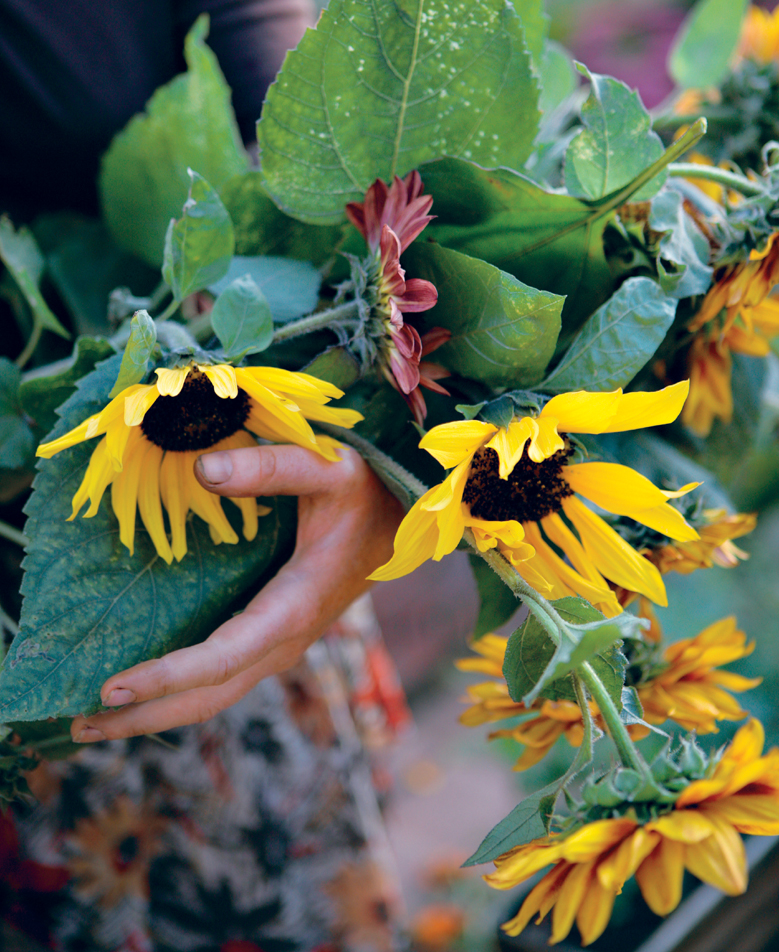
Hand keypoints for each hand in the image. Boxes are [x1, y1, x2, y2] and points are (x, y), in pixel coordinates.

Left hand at [70, 444, 402, 741]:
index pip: (226, 656)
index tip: (112, 686)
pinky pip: (226, 677)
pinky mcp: (279, 637)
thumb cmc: (370, 490)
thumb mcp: (328, 467)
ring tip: (95, 721)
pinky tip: (148, 687)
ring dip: (159, 711)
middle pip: (212, 695)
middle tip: (76, 724)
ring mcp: (285, 643)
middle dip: (146, 715)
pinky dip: (182, 691)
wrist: (409, 517)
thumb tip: (200, 469)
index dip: (170, 675)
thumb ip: (270, 466)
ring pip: (218, 694)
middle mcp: (289, 637)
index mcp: (298, 604)